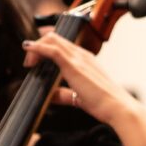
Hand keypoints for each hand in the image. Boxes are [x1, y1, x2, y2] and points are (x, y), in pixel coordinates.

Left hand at [22, 32, 140, 125]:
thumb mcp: (80, 97)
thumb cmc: (105, 103)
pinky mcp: (74, 66)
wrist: (117, 107)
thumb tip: (51, 96)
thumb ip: (64, 95)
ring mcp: (79, 59)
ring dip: (36, 48)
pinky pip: (52, 50)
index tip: (36, 63)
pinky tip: (28, 50)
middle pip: (55, 38)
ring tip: (29, 63)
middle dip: (38, 47)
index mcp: (86, 60)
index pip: (62, 45)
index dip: (45, 49)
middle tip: (30, 64)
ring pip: (52, 40)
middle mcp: (82, 55)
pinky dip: (38, 48)